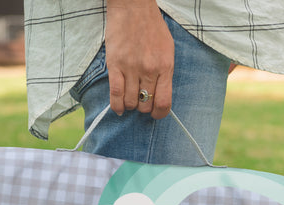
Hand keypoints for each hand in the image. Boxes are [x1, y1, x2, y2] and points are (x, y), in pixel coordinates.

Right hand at [105, 0, 174, 118]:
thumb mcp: (168, 50)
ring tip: (129, 99)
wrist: (133, 6)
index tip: (155, 114)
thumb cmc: (152, 28)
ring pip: (131, 102)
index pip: (164, 102)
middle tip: (140, 101)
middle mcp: (149, 70)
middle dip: (143, 108)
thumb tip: (160, 96)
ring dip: (130, 105)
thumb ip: (165, 73)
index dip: (159, 114)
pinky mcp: (115, 65)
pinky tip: (119, 108)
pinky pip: (115, 94)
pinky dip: (117, 106)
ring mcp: (131, 68)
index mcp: (165, 67)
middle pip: (146, 105)